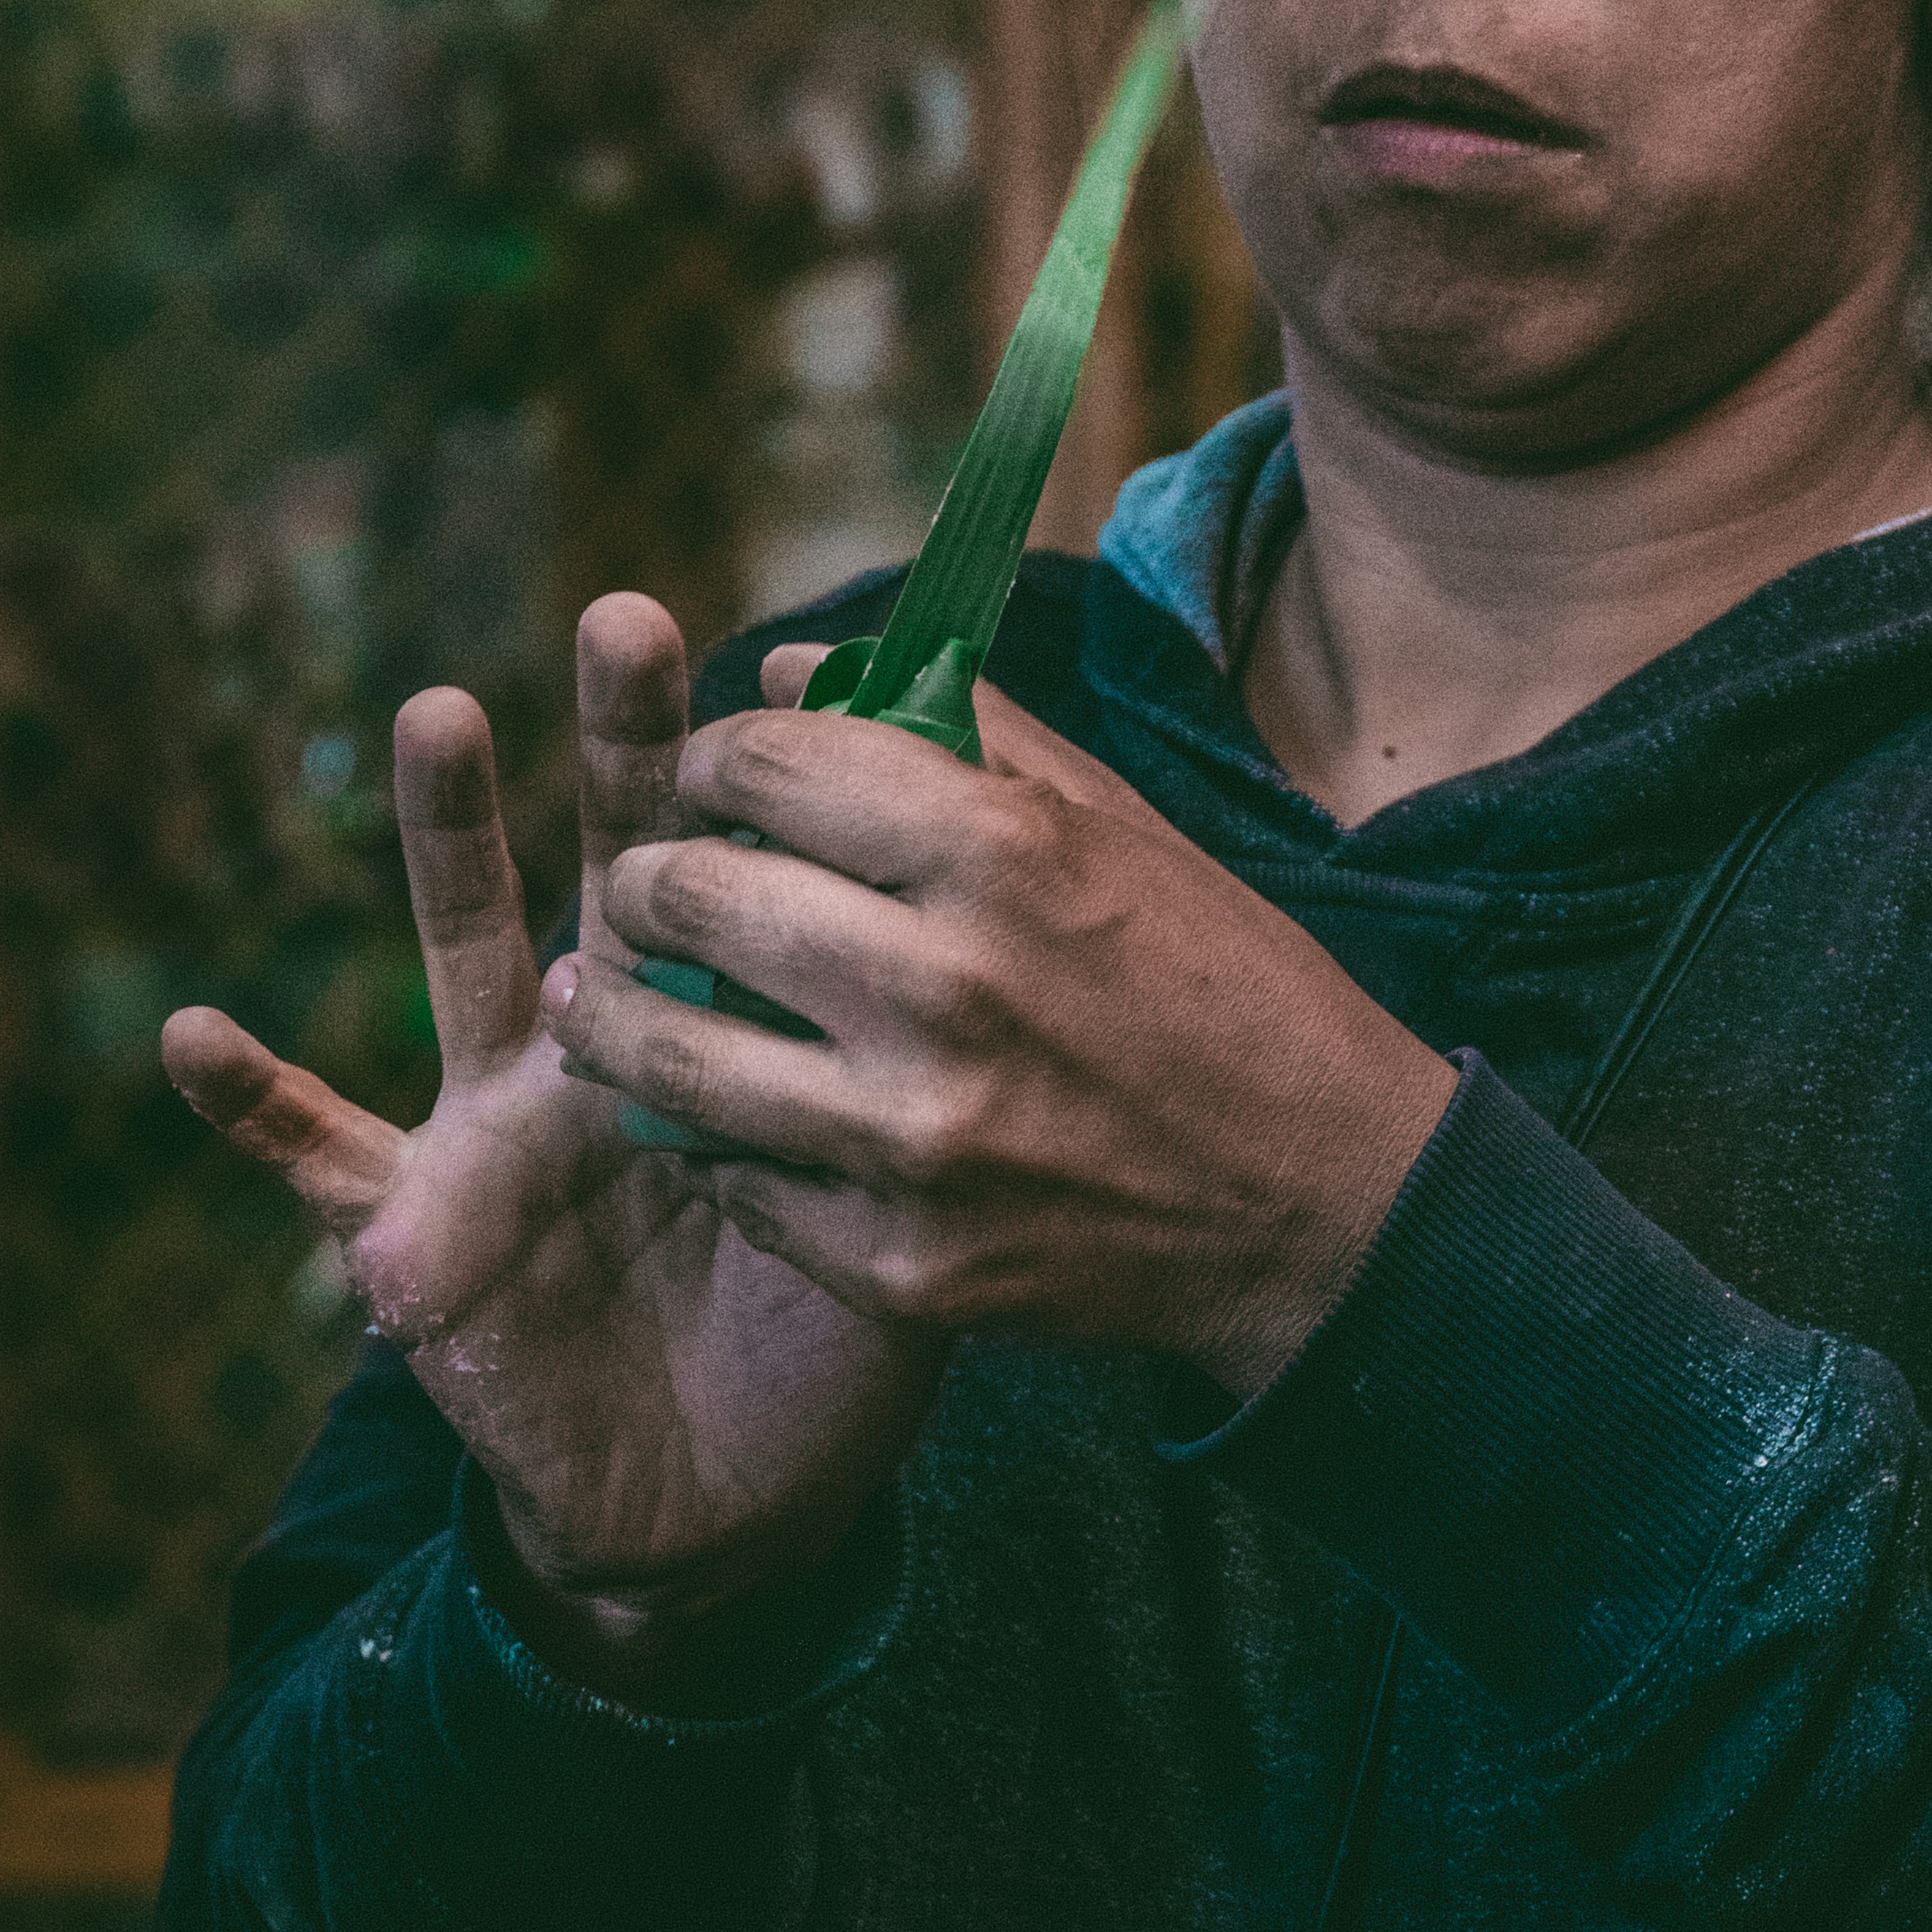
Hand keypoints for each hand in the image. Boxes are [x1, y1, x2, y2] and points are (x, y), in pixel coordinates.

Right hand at [160, 598, 947, 1703]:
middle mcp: (604, 1042)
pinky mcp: (413, 1228)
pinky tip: (189, 1033)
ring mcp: (497, 1121)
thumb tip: (1017, 919)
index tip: (792, 661)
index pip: (747, 867)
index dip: (760, 775)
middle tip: (633, 616)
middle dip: (617, 743)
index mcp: (724, 1024)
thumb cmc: (824, 1337)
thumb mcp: (910, 1193)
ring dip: (445, 836)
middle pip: (610, 862)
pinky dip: (249, 1103)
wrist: (729, 1500)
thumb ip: (936, 1069)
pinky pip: (313, 1159)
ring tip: (441, 711)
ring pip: (464, 954)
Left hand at [547, 652, 1457, 1397]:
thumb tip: (794, 666)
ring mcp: (919, 1141)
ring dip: (616, 1015)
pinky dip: (714, 1142)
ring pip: (669, 1058)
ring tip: (604, 995)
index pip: (771, 764)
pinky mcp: (905, 1264)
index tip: (714, 776)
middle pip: (692, 897)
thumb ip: (962, 732)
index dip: (715, 757)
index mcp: (1010, 856)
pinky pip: (736, 1182)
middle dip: (648, 876)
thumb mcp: (1123, 830)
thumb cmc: (1226, 988)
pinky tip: (721, 1113)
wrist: (1328, 1206)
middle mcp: (950, 990)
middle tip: (652, 883)